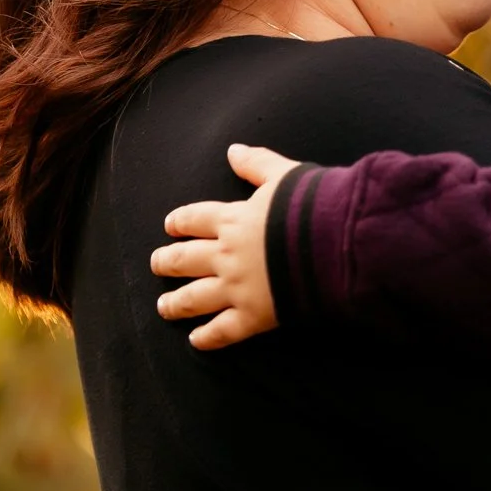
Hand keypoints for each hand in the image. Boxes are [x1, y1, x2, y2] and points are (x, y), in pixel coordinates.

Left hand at [150, 143, 298, 348]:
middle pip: (187, 259)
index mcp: (233, 220)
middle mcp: (227, 255)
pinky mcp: (253, 315)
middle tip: (157, 264)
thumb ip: (256, 164)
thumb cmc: (311, 206)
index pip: (196, 219)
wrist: (333, 243)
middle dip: (168, 262)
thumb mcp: (283, 175)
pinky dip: (207, 337)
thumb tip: (232, 150)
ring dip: (175, 302)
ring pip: (195, 297)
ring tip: (163, 306)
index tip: (170, 226)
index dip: (180, 222)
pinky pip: (223, 330)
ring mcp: (237, 288)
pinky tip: (195, 340)